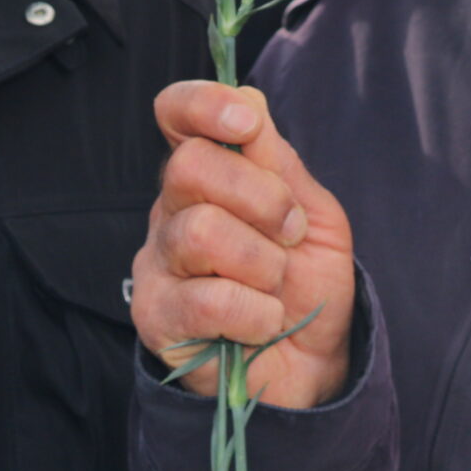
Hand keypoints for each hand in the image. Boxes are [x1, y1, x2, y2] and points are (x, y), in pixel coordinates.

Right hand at [132, 81, 354, 410]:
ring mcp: (158, 263)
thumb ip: (280, 165)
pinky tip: (262, 323)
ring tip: (275, 288)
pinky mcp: (156, 316)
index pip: (176, 114)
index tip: (247, 124)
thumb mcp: (314, 217)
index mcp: (208, 174)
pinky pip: (209, 299)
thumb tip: (248, 101)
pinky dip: (256, 312)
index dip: (203, 103)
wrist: (312, 368)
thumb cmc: (308, 285)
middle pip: (190, 166)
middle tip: (291, 235)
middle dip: (262, 199)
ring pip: (201, 232)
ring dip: (263, 263)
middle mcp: (171, 209)